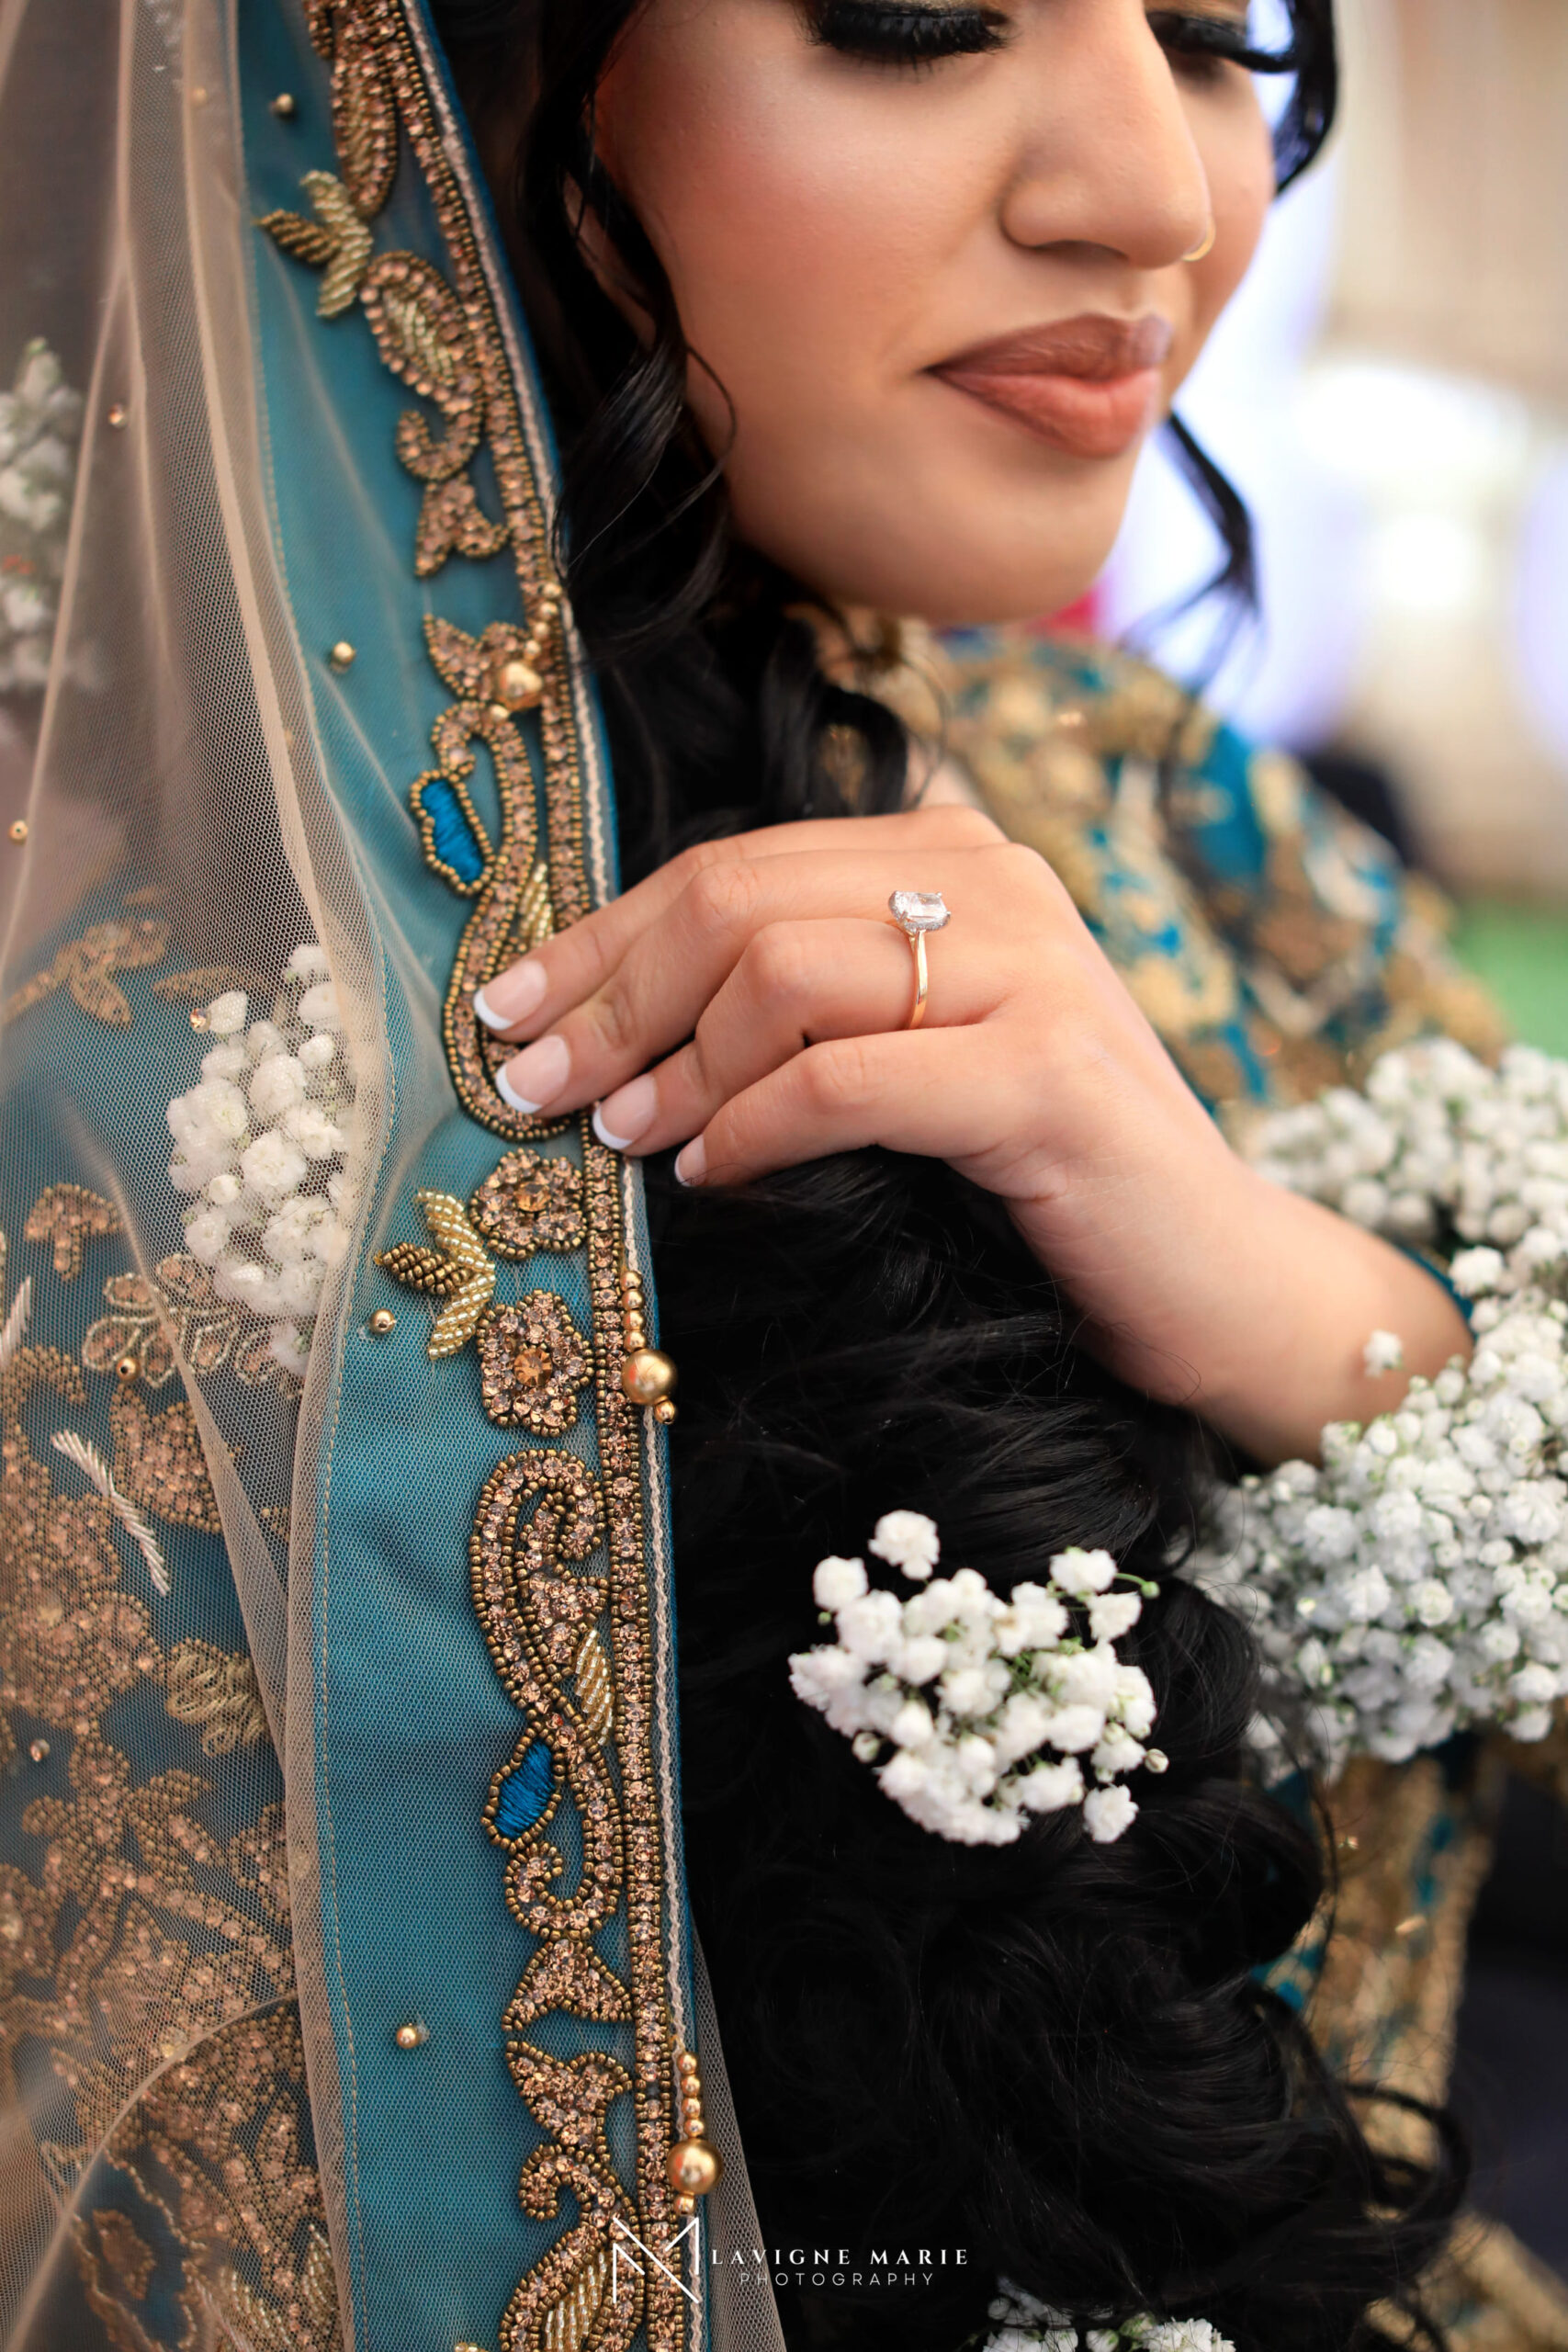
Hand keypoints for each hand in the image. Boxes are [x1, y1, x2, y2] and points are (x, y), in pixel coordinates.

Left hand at [474, 807, 1469, 1463]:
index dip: (601, 934)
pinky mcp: (1047, 1075)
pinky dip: (756, 1129)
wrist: (1216, 1276)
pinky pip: (848, 1081)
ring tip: (621, 1137)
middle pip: (739, 901)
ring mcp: (1031, 970)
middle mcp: (995, 883)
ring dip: (673, 1065)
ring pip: (783, 975)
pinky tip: (714, 1176)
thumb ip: (809, 1004)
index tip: (503, 1008)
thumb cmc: (1044, 1177)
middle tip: (530, 1083)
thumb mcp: (918, 1057)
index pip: (734, 863)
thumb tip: (614, 1023)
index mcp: (952, 855)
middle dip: (608, 994)